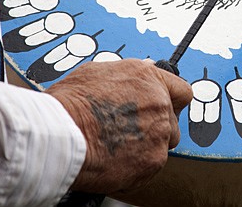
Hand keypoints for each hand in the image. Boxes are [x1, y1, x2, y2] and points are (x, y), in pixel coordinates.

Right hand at [46, 59, 192, 193]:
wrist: (61, 134)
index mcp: (147, 77)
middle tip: (130, 132)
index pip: (181, 90)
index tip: (164, 109)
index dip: (172, 102)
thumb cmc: (70, 104)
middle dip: (155, 128)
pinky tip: (114, 160)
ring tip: (118, 147)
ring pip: (163, 145)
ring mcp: (159, 132)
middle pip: (172, 121)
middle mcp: (159, 103)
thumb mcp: (97, 73)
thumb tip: (137, 76)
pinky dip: (136, 167)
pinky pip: (151, 166)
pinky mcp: (153, 160)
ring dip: (146, 147)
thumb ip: (126, 76)